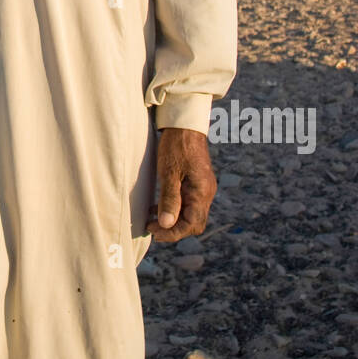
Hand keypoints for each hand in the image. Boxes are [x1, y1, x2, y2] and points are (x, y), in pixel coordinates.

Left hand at [147, 127, 216, 242]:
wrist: (185, 125)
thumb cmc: (176, 146)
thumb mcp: (169, 173)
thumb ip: (169, 199)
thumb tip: (166, 224)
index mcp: (201, 192)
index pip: (191, 224)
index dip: (172, 233)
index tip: (153, 231)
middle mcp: (206, 193)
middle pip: (193, 224)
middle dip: (173, 230)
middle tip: (152, 227)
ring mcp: (203, 188)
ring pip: (190, 215)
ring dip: (173, 220)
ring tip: (151, 220)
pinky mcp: (197, 183)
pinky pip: (188, 204)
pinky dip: (174, 209)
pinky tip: (158, 207)